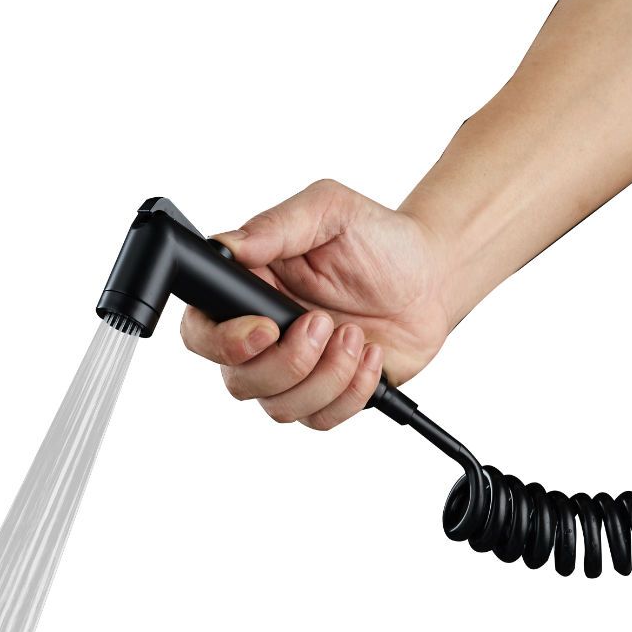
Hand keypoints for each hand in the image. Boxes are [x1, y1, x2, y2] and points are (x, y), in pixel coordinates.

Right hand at [179, 179, 450, 430]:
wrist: (431, 276)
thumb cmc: (378, 240)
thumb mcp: (328, 212)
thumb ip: (275, 226)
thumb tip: (230, 244)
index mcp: (248, 291)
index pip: (200, 332)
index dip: (223, 342)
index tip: (266, 329)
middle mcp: (261, 338)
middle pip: (238, 381)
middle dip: (288, 361)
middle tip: (324, 323)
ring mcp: (292, 372)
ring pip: (279, 407)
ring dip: (326, 375)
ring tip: (355, 335)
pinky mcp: (324, 396)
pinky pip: (320, 419)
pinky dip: (351, 391)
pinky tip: (371, 355)